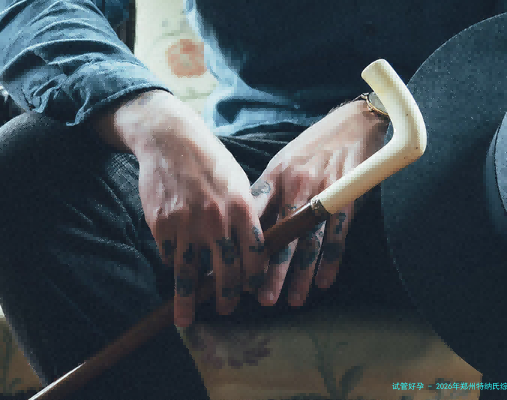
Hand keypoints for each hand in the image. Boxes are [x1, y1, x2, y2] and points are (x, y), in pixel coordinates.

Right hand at [93, 90, 269, 325]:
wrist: (171, 140)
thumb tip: (255, 248)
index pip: (254, 255)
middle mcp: (216, 219)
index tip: (252, 291)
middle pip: (225, 270)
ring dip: (188, 299)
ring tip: (187, 318)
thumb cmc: (211, 162)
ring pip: (189, 272)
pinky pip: (168, 255)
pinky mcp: (161, 224)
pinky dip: (173, 264)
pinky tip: (175, 269)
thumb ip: (248, 215)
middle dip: (226, 296)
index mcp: (241, 208)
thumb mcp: (239, 182)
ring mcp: (186, 223)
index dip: (254, 278)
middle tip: (226, 308)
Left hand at [251, 100, 388, 306]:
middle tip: (262, 299)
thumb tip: (249, 225)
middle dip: (272, 271)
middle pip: (282, 236)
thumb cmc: (313, 146)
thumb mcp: (282, 161)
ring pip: (309, 242)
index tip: (235, 271)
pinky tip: (323, 281)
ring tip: (293, 299)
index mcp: (276, 177)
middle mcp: (297, 187)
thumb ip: (267, 192)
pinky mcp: (347, 200)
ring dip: (301, 274)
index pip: (255, 217)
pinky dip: (331, 260)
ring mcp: (323, 194)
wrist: (353, 124)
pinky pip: (337, 236)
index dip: (244, 245)